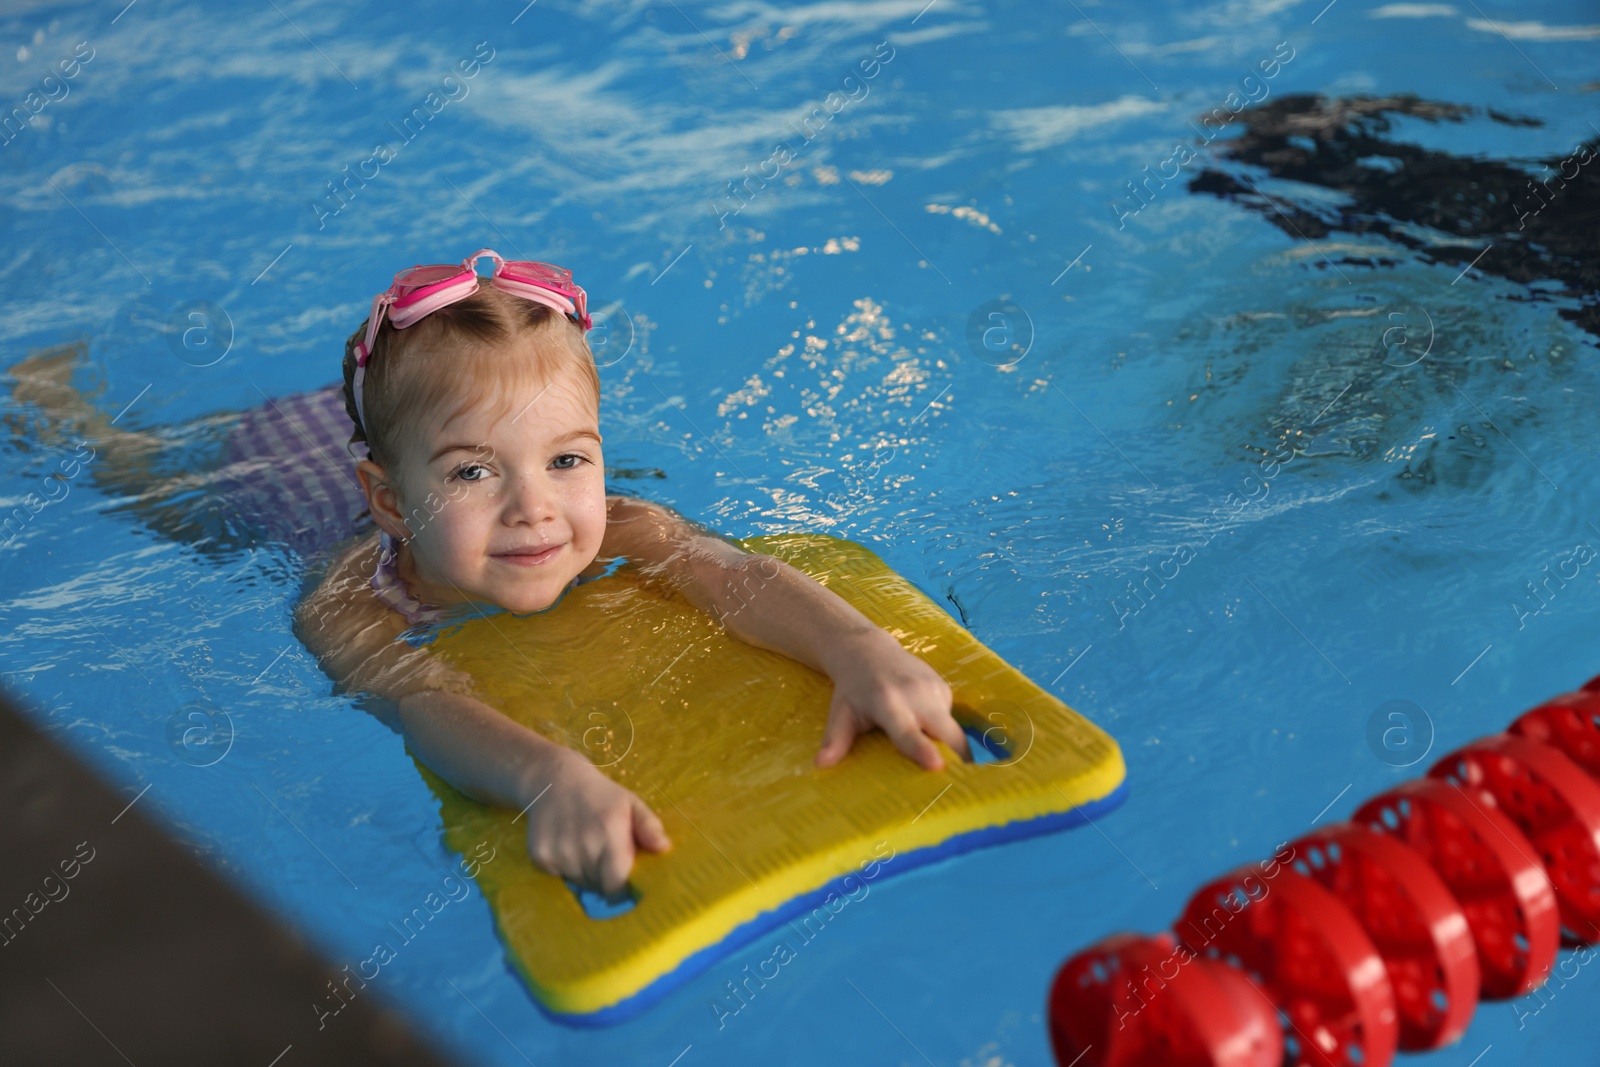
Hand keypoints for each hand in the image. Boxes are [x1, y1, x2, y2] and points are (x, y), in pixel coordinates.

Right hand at [519, 746, 670, 898]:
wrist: (554, 780)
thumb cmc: (600, 795)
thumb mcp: (631, 803)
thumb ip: (649, 826)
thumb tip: (664, 848)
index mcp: (610, 832)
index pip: (617, 885)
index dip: (623, 889)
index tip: (625, 883)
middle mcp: (583, 845)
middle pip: (599, 887)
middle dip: (606, 879)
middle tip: (606, 858)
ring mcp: (559, 852)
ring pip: (579, 883)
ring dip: (586, 874)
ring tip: (586, 848)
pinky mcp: (539, 857)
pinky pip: (559, 877)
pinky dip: (566, 869)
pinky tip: (568, 846)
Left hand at [816, 632, 969, 770]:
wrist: (868, 650)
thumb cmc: (853, 689)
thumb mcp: (841, 713)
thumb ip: (835, 739)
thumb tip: (820, 764)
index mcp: (887, 703)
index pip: (907, 731)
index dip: (922, 750)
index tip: (937, 765)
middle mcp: (915, 693)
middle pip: (947, 732)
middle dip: (959, 756)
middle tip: (961, 782)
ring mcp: (933, 687)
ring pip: (952, 728)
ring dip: (949, 745)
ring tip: (939, 757)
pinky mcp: (944, 686)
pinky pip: (949, 716)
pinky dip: (942, 728)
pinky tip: (925, 725)